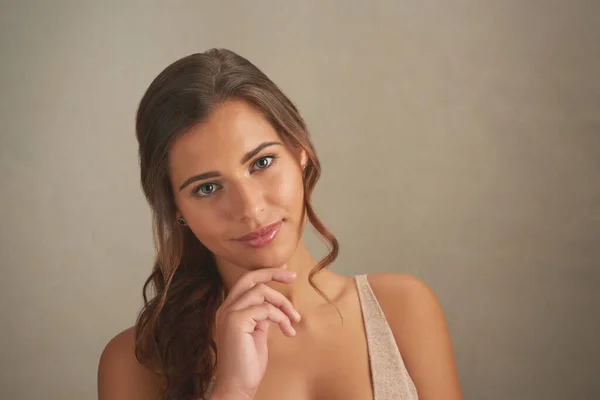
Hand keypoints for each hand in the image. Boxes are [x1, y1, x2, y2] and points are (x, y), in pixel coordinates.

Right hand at [210, 265, 300, 398]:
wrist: (237, 387)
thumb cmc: (248, 364)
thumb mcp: (257, 333)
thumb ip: (261, 316)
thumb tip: (275, 304)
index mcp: (229, 310)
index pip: (246, 282)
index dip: (266, 273)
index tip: (286, 271)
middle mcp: (225, 308)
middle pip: (249, 278)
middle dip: (273, 273)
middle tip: (294, 275)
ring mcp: (229, 314)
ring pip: (261, 292)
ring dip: (283, 304)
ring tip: (294, 320)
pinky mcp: (236, 322)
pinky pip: (266, 309)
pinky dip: (281, 318)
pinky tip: (288, 331)